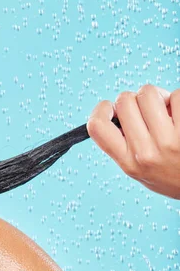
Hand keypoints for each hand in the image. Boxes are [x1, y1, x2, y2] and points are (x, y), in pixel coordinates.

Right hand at [87, 84, 179, 198]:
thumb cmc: (170, 176)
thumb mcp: (138, 169)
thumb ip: (123, 144)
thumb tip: (117, 108)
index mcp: (127, 162)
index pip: (98, 127)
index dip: (102, 109)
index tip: (110, 108)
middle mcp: (146, 153)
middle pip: (125, 101)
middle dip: (134, 98)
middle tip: (144, 110)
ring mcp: (169, 141)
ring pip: (149, 93)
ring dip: (157, 96)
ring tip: (165, 110)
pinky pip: (177, 95)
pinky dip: (177, 99)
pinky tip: (178, 113)